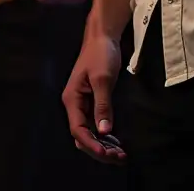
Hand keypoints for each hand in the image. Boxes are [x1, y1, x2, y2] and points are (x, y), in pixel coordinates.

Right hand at [61, 33, 125, 164]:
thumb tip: (103, 131)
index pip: (78, 130)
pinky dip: (105, 135)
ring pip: (90, 132)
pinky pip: (96, 124)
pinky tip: (116, 141)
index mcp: (72, 99)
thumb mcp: (103, 78)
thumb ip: (102, 105)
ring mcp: (83, 103)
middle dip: (99, 149)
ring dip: (103, 144)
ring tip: (120, 154)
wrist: (103, 36)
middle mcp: (75, 104)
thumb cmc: (101, 53)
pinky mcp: (92, 101)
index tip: (107, 153)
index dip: (92, 144)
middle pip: (83, 135)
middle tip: (119, 157)